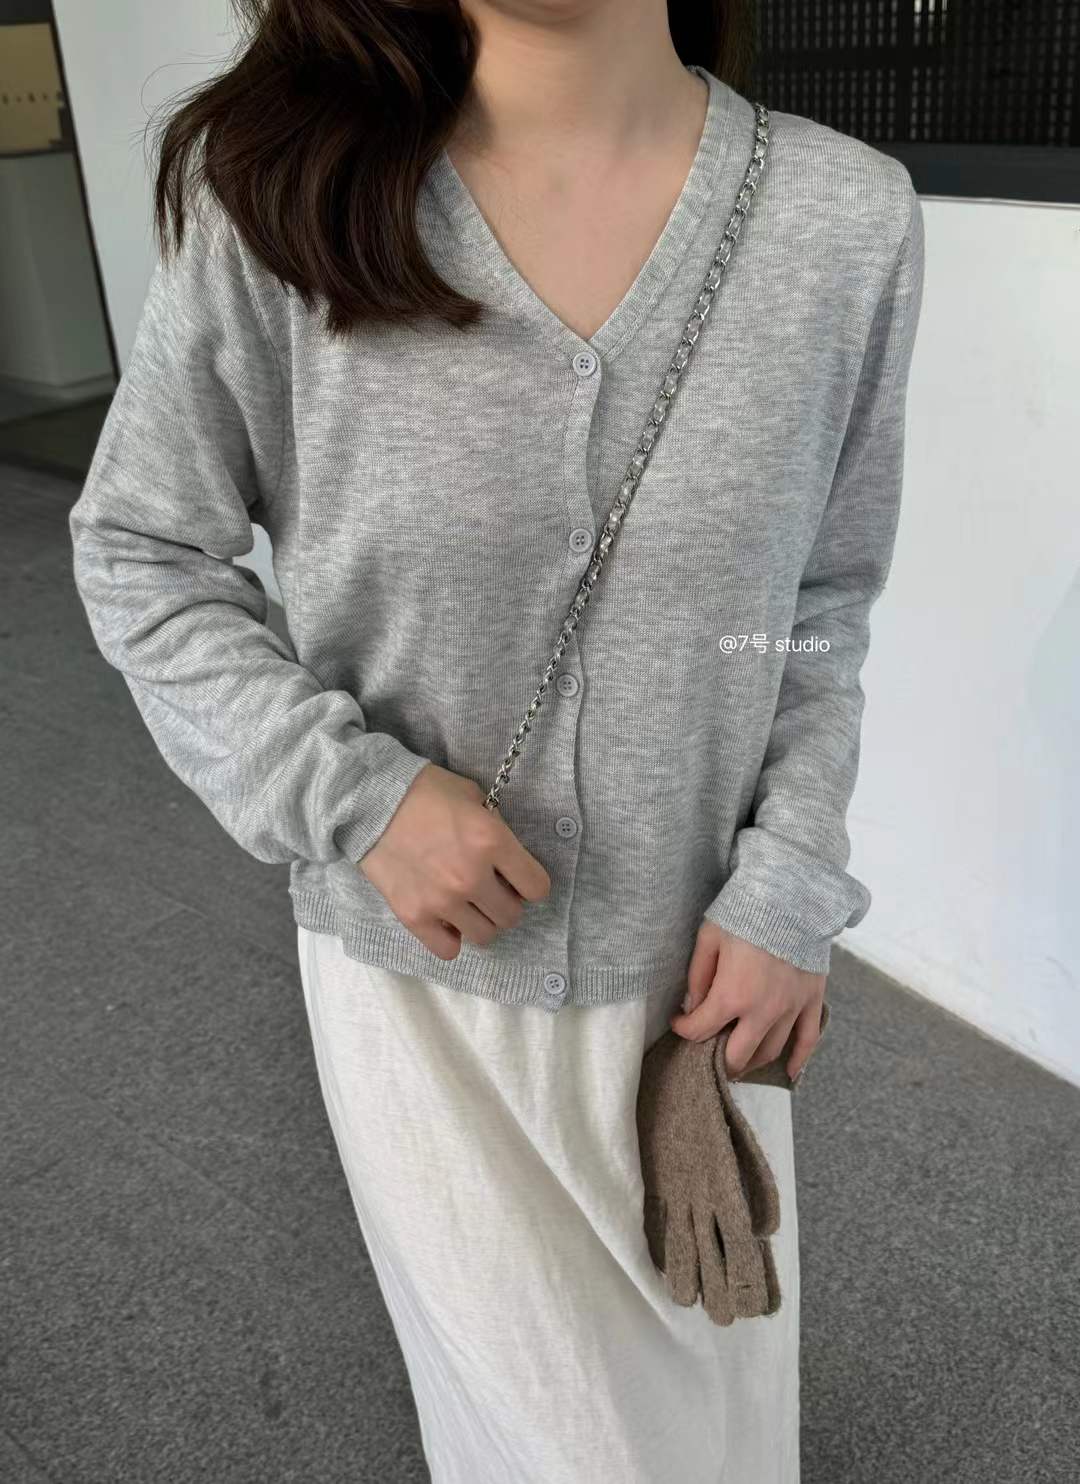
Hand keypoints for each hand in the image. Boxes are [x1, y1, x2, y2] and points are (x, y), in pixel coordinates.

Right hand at [358, 763, 550, 960]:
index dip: (531, 883)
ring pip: (485, 935)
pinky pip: (448, 950)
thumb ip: (495, 828)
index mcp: (492, 842)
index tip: (519, 879)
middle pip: (512, 915)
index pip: (536, 887)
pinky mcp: (415, 917)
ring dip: (482, 921)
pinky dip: (451, 938)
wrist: (370, 802)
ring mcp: (442, 901)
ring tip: (469, 905)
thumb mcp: (472, 797)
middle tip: (492, 890)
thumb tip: (506, 856)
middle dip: (507, 903)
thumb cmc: (424, 792)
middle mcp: (471, 877)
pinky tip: (446, 920)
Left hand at [669, 919, 825, 1082]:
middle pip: (737, 1055)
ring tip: (739, 1062)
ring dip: (752, 1062)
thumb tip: (692, 1006)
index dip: (684, 1030)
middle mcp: (763, 1011)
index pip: (700, 1029)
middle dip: (718, 1061)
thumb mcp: (709, 938)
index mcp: (732, 995)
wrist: (793, 895)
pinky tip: (788, 1072)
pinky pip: (808, 1039)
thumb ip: (698, 976)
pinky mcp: (813, 1000)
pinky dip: (799, 1060)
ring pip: (771, 1051)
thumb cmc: (746, 912)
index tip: (678, 1023)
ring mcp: (792, 1008)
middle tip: (710, 1058)